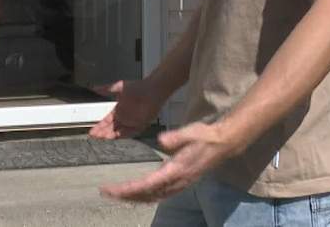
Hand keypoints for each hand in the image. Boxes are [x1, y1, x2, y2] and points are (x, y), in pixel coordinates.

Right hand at [88, 80, 162, 140]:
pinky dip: (124, 134)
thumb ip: (106, 89)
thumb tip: (94, 87)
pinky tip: (116, 135)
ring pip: (119, 131)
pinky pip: (131, 132)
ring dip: (110, 134)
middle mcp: (125, 118)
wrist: (151, 89)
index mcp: (119, 110)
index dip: (99, 126)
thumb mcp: (118, 87)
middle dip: (102, 132)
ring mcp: (132, 122)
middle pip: (111, 128)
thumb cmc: (138, 87)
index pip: (107, 121)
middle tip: (94, 135)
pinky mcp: (140, 125)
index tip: (92, 130)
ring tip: (102, 136)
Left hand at [99, 122, 235, 202]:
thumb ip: (176, 137)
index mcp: (176, 170)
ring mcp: (179, 184)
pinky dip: (145, 197)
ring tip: (117, 195)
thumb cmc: (205, 136)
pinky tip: (137, 194)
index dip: (128, 189)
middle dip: (125, 196)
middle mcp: (177, 181)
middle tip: (106, 192)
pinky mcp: (180, 183)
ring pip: (153, 198)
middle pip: (147, 195)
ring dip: (134, 198)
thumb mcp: (191, 132)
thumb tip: (161, 140)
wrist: (222, 144)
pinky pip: (159, 195)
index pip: (147, 184)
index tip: (112, 189)